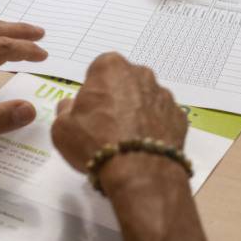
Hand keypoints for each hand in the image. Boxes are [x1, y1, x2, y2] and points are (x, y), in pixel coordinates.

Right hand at [51, 53, 187, 191]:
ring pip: (145, 100)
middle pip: (124, 82)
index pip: (98, 70)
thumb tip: (70, 107)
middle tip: (104, 125)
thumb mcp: (61, 128)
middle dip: (116, 98)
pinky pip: (162, 118)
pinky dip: (153, 128)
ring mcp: (164, 95)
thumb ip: (65, 110)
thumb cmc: (97, 142)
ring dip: (136, 113)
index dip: (92, 91)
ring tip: (124, 141)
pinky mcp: (179, 117)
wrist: (139, 172)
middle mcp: (141, 74)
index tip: (88, 109)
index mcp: (111, 67)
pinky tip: (142, 147)